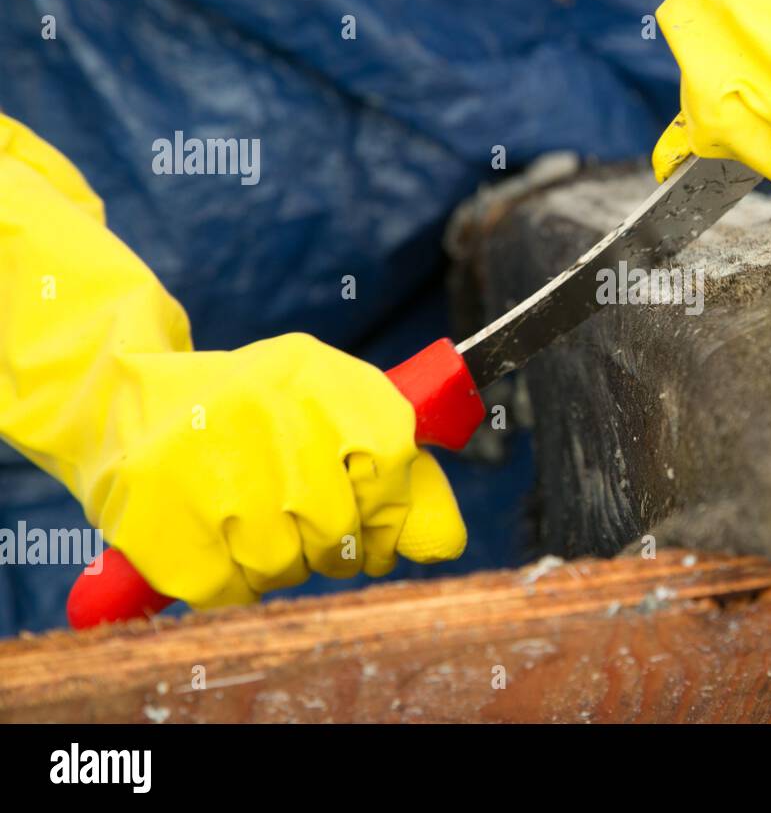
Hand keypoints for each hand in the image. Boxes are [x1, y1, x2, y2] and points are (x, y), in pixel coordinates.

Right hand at [83, 334, 466, 606]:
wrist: (129, 401)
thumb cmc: (257, 417)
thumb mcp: (330, 409)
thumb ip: (395, 467)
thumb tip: (445, 544)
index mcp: (316, 376)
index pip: (391, 458)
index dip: (390, 510)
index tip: (376, 528)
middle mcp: (265, 410)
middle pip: (337, 526)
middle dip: (333, 545)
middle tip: (309, 528)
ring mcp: (205, 462)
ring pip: (283, 563)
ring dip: (280, 562)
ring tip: (253, 523)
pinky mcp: (157, 514)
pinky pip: (228, 589)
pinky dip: (231, 581)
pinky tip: (216, 540)